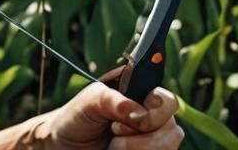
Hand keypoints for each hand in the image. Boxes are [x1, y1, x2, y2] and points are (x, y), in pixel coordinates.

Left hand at [45, 82, 182, 148]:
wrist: (65, 145)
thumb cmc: (77, 118)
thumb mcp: (89, 101)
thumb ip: (113, 100)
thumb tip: (140, 114)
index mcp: (140, 95)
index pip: (168, 99)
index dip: (156, 111)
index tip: (134, 118)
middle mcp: (151, 117)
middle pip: (172, 129)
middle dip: (142, 135)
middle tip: (115, 130)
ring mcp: (151, 141)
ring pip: (168, 148)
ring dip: (137, 148)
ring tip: (114, 144)